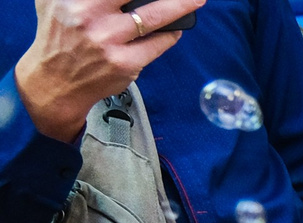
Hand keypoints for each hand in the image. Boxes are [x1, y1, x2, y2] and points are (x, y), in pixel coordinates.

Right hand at [14, 0, 203, 142]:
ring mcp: (109, 42)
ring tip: (194, 1)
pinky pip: (156, 45)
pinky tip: (174, 29)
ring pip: (153, 18)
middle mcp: (90, 18)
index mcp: (76, 0)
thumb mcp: (54, 1)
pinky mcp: (124, 64)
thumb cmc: (59, 34)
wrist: (55, 82)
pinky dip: (169, 35)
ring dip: (179, 7)